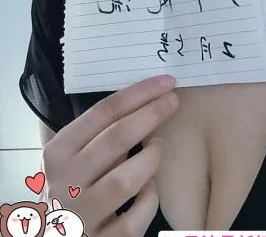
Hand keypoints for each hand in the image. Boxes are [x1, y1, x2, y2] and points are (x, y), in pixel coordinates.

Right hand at [42, 75, 179, 236]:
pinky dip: (149, 199)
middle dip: (151, 114)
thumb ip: (89, 133)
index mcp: (57, 153)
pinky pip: (136, 217)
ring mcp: (82, 216)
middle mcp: (65, 183)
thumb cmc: (67, 191)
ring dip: (151, 157)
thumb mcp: (67, 160)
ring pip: (126, 179)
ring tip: (159, 147)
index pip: (102, 113)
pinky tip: (149, 189)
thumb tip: (137, 96)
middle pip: (116, 138)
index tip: (165, 83)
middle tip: (173, 101)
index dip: (138, 94)